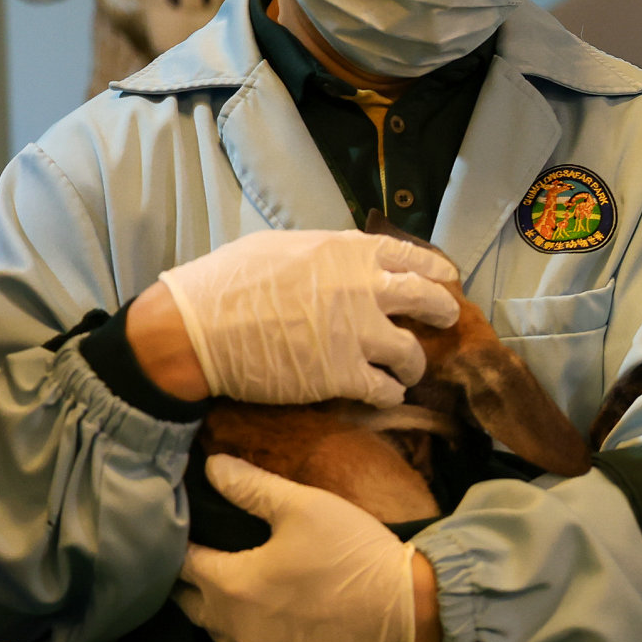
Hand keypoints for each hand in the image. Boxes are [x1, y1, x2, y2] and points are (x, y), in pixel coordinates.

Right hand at [155, 229, 459, 407]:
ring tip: (408, 371)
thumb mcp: (280, 247)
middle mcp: (365, 289)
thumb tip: (341, 259)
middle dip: (442, 311)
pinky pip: (386, 388)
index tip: (446, 279)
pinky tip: (384, 393)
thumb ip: (323, 254)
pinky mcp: (344, 375)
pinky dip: (390, 392)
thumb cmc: (226, 283)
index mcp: (349, 253)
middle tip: (445, 320)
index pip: (412, 257)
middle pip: (428, 299)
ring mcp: (359, 333)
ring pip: (412, 353)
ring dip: (414, 364)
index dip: (435, 270)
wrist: (195, 329)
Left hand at [174, 456, 423, 641]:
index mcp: (229, 584)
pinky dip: (261, 641)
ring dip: (225, 615)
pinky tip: (282, 625)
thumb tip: (211, 466)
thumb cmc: (351, 552)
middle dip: (197, 583)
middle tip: (217, 560)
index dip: (185, 545)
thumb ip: (252, 487)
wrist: (408, 610)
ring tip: (246, 593)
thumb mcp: (305, 506)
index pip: (183, 564)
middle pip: (192, 605)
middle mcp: (232, 630)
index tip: (194, 532)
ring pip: (221, 636)